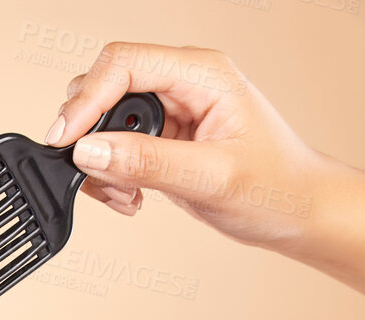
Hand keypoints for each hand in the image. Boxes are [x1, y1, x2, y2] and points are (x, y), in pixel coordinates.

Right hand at [49, 43, 322, 248]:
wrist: (297, 209)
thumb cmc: (276, 186)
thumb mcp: (211, 177)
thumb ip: (147, 162)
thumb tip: (89, 150)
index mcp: (202, 74)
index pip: (123, 64)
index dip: (87, 99)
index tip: (66, 141)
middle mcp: (181, 84)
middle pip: (103, 87)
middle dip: (89, 134)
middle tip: (95, 174)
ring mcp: (168, 110)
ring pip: (101, 120)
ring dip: (98, 161)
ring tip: (124, 193)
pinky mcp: (159, 137)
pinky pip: (111, 147)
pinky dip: (108, 176)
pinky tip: (131, 196)